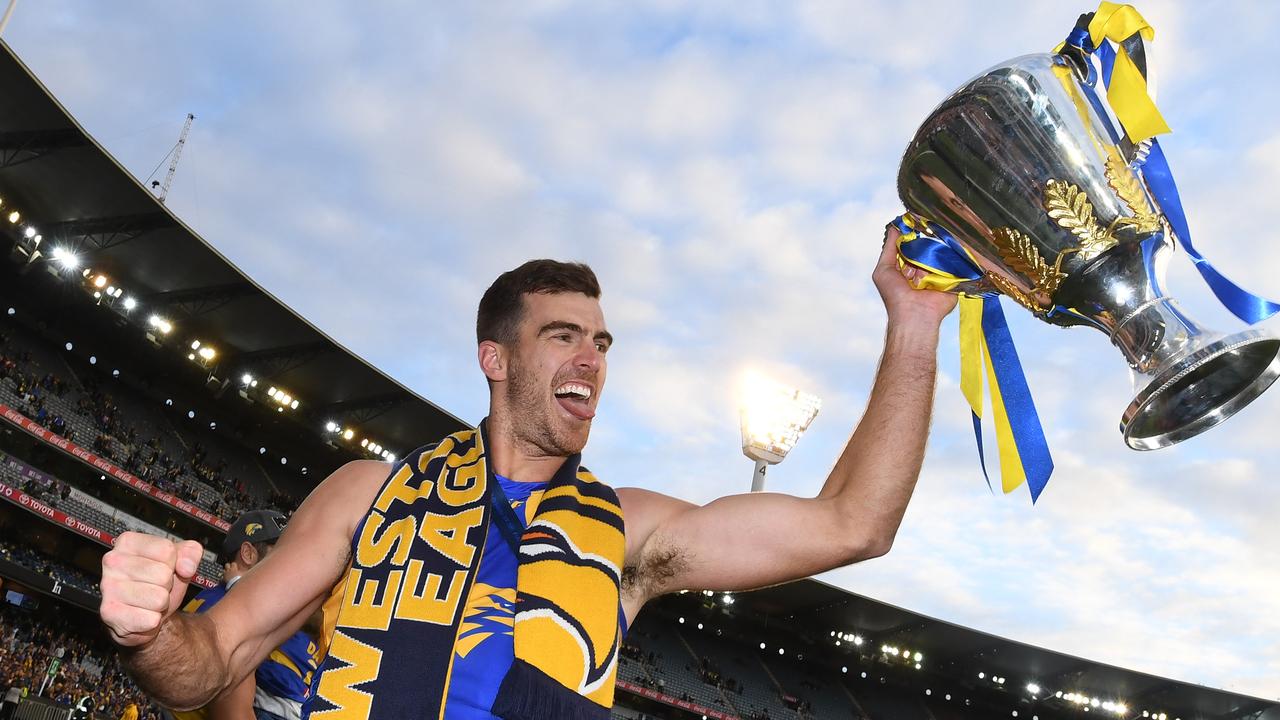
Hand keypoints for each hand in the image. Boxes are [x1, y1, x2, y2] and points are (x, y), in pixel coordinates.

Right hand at [100, 532, 203, 647]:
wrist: (144, 614)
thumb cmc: (159, 582)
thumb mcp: (180, 560)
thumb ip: (191, 552)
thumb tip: (186, 567)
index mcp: (128, 542)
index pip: (167, 550)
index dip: (173, 563)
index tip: (163, 567)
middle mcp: (113, 561)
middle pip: (163, 574)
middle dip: (167, 585)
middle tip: (155, 587)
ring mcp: (108, 587)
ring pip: (158, 598)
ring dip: (160, 603)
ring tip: (148, 600)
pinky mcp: (109, 613)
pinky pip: (150, 619)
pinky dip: (152, 620)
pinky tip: (140, 614)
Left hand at [873, 224, 957, 326]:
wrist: (914, 315)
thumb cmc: (895, 296)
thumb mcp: (883, 270)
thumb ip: (889, 249)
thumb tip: (894, 227)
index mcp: (906, 269)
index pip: (910, 247)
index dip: (910, 239)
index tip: (912, 227)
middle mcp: (923, 270)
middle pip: (925, 249)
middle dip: (919, 251)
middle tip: (913, 264)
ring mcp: (938, 274)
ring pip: (937, 255)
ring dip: (929, 262)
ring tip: (920, 277)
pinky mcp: (953, 279)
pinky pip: (952, 263)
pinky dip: (945, 264)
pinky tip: (936, 272)